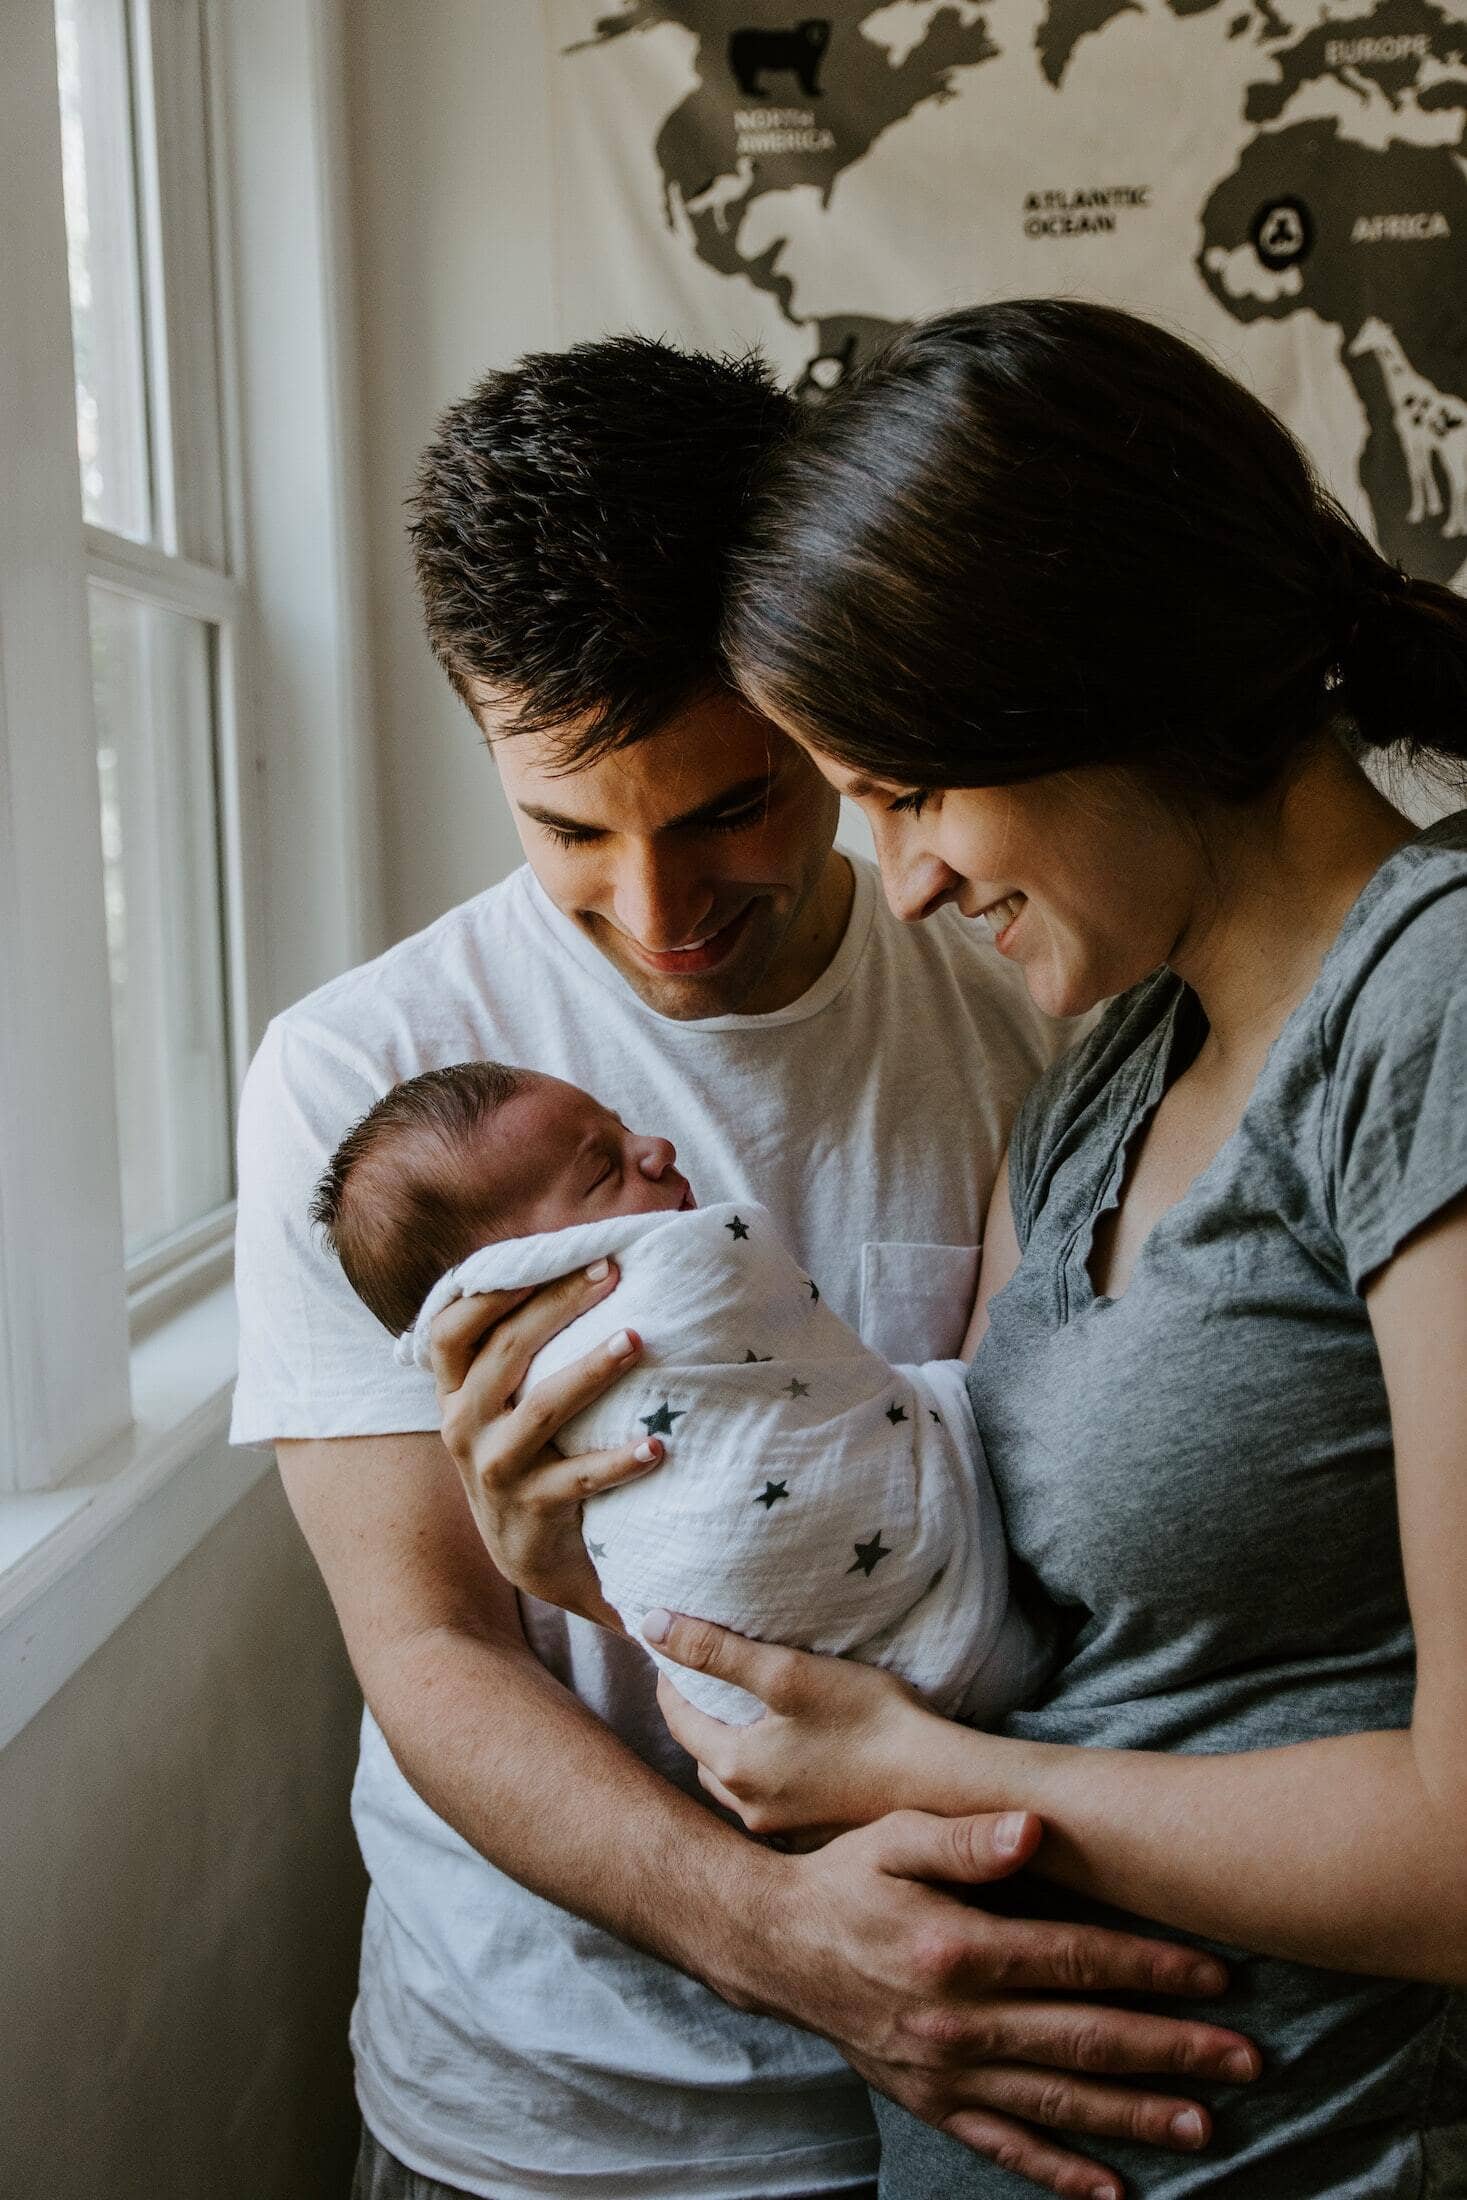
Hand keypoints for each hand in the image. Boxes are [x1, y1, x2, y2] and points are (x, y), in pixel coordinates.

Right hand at [429, 1259, 663, 1620]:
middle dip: (558, 1305)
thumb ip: (520, 1351)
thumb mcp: (503, 1405)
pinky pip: (579, 1478)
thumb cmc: (529, 1455)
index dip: (494, 1291)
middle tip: (611, 1274)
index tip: (551, 1256)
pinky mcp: (532, 1509)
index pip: (453, 1330)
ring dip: (591, 1370)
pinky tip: (657, 1445)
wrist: (531, 1556)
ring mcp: (495, 1469)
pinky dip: (619, 1460)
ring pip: (542, 1408)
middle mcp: (464, 1426)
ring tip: (635, 1340)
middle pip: (505, 1351)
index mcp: (456, 1392)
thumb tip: (585, 1267)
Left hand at [649, 1610, 932, 1835]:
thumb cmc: (869, 1721)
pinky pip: (771, 1801)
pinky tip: (788, 1756)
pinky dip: (765, 1775)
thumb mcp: (787, 1672)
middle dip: (697, 1719)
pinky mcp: (814, 1835)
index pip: (677, 1720)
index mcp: (735, 1769)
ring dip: (729, 1750)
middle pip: (703, 1756)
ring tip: (743, 1716)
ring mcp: (783, 1829)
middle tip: (704, 1682)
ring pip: (735, 1784)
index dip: (671, 1681)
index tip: (673, 1652)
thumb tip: (652, 1626)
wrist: (941, 1785)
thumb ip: (717, 1650)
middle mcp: (750, 1809)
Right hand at [742, 1812, 1259, 2199]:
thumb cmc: (843, 1876)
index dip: (1150, 1967)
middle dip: (1173, 2049)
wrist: (772, 1944)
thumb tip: (1033, 1829)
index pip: (1075, 1960)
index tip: (1215, 1974)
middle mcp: (957, 2021)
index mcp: (957, 1948)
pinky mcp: (931, 2103)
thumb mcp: (894, 1836)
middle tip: (1248, 2060)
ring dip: (1136, 2113)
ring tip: (1206, 2122)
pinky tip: (1113, 2190)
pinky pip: (1005, 2146)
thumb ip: (966, 1836)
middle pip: (1085, 2038)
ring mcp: (945, 2072)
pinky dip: (1060, 2173)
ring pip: (1058, 2100)